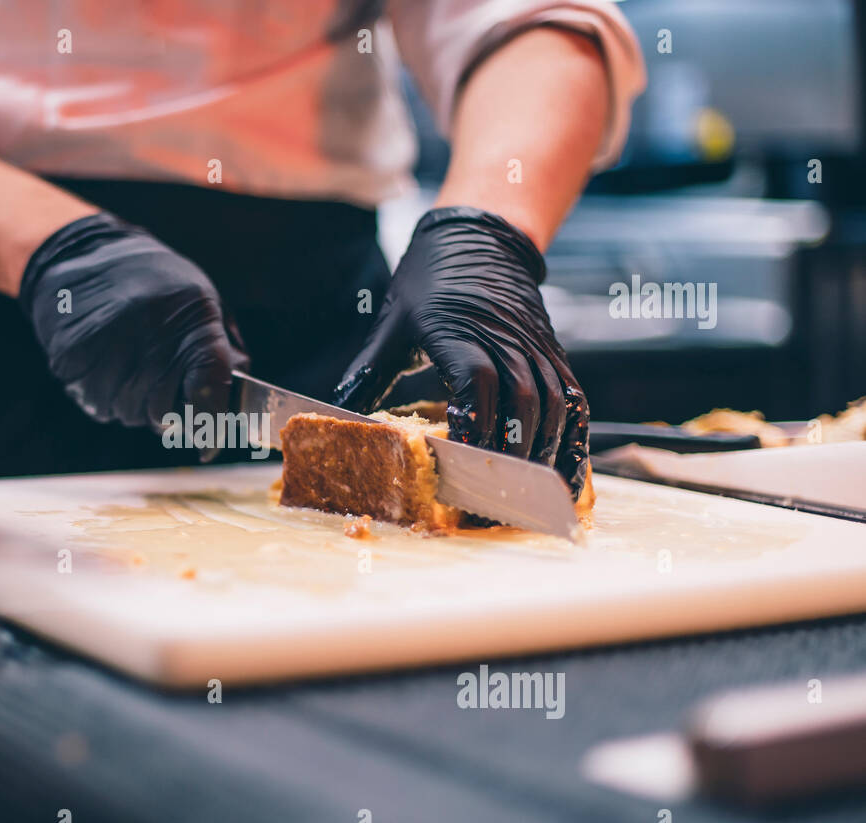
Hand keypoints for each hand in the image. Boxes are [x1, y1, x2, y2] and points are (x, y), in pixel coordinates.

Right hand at [19, 213, 247, 438]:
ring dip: (130, 404)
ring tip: (128, 368)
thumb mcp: (201, 300)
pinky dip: (102, 397)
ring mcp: (108, 344)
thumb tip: (237, 394)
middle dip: (164, 413)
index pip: (209, 382)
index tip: (209, 447)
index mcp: (192, 316)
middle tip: (157, 389)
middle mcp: (150, 331)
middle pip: (161, 411)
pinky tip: (104, 366)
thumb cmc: (154, 284)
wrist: (86, 253)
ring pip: (125, 413)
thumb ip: (223, 347)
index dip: (210, 421)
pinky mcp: (72, 356)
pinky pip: (95, 405)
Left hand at [333, 206, 588, 499]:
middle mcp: (506, 338)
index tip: (464, 453)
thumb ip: (369, 367)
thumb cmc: (430, 277)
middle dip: (510, 453)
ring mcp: (536, 346)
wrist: (479, 235)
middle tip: (494, 496)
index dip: (474, 419)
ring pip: (554, 403)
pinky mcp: (554, 352)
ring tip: (530, 493)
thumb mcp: (393, 319)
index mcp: (459, 330)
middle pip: (521, 401)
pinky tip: (567, 471)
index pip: (477, 380)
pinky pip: (574, 397)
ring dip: (545, 450)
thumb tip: (338, 406)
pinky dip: (575, 435)